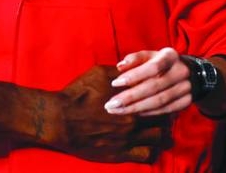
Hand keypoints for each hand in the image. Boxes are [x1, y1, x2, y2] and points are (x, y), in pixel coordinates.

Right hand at [52, 65, 168, 162]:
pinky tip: (148, 145)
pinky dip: (152, 150)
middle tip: (162, 114)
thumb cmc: (77, 94)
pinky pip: (148, 156)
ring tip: (157, 130)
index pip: (159, 99)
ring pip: (160, 139)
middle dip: (165, 116)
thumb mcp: (98, 74)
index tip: (161, 96)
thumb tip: (135, 69)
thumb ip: (120, 73)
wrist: (60, 119)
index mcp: (131, 100)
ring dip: (161, 134)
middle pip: (163, 120)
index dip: (163, 98)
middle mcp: (134, 121)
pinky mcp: (121, 154)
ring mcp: (128, 139)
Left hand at [105, 47, 191, 116]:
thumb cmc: (162, 62)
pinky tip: (133, 113)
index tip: (115, 83)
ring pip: (159, 101)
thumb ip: (134, 58)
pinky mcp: (186, 101)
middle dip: (130, 97)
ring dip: (136, 108)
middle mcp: (181, 72)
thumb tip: (120, 67)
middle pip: (154, 87)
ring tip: (117, 110)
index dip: (134, 76)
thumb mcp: (150, 55)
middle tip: (110, 104)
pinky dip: (148, 112)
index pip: (152, 68)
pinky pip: (165, 109)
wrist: (191, 73)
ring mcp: (186, 88)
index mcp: (170, 56)